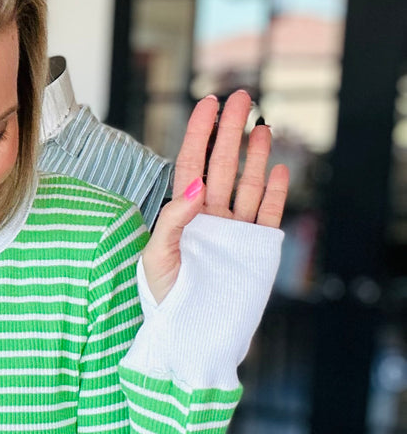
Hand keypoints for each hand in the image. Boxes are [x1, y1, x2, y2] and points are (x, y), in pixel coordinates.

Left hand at [142, 89, 288, 303]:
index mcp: (182, 215)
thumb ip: (173, 220)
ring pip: (248, 185)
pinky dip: (275, 192)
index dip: (200, 134)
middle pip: (223, 165)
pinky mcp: (255, 249)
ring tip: (261, 127)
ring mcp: (234, 231)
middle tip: (242, 97)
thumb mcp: (156, 258)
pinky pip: (267, 214)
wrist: (190, 336)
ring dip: (255, 154)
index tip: (209, 103)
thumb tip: (196, 185)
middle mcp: (209, 218)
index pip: (192, 165)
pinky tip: (277, 168)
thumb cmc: (165, 300)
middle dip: (231, 130)